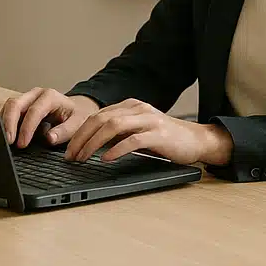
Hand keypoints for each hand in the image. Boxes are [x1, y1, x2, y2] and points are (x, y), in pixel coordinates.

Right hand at [1, 88, 99, 148]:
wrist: (76, 110)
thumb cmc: (76, 116)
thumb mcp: (77, 124)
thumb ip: (64, 132)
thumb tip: (49, 138)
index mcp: (50, 96)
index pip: (34, 111)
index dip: (26, 128)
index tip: (22, 143)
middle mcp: (36, 94)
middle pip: (16, 104)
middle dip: (9, 123)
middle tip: (8, 141)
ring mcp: (27, 98)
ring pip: (9, 106)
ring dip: (5, 123)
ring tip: (5, 140)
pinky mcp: (22, 105)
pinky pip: (9, 111)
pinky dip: (5, 122)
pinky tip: (6, 135)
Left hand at [64, 98, 233, 165]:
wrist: (196, 140)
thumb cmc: (165, 139)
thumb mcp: (137, 132)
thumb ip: (117, 134)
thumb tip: (89, 145)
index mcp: (130, 106)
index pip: (96, 116)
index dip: (79, 133)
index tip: (68, 150)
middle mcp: (138, 109)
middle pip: (100, 119)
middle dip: (81, 138)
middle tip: (71, 156)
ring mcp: (149, 120)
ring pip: (113, 127)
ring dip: (94, 144)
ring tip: (83, 158)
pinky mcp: (159, 134)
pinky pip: (133, 139)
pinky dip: (117, 149)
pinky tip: (106, 159)